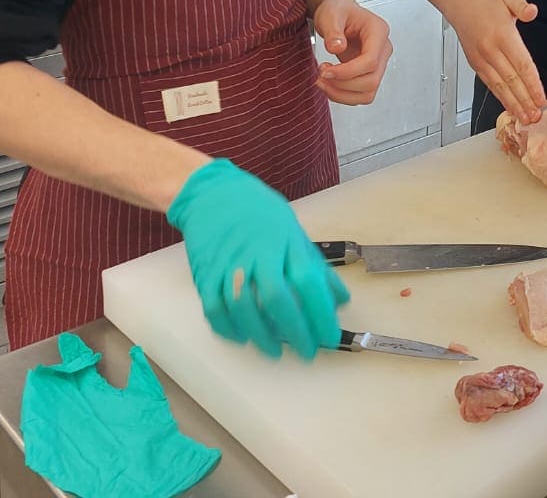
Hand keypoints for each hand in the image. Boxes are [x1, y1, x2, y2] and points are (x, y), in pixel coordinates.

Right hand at [167, 160, 347, 360]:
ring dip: (260, 335)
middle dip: (294, 330)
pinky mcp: (205, 274)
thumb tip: (340, 299)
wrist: (212, 193)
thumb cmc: (258, 212)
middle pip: (275, 298)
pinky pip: (214, 308)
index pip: (307, 280)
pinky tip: (242, 337)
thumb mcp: (294, 231)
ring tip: (275, 351)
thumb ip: (315, 267)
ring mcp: (229, 264)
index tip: (330, 336)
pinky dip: (228, 328)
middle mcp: (257, 254)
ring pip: (242, 307)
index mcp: (285, 241)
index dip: (320, 312)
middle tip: (307, 351)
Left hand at [313, 0, 391, 105]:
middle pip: (371, 80)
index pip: (370, 61)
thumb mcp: (331, 14)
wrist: (339, 12)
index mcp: (378, 31)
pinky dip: (343, 95)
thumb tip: (337, 47)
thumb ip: (333, 30)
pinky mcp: (368, 73)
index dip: (347, 72)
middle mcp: (382, 49)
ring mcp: (377, 63)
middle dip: (343, 84)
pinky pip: (361, 94)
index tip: (326, 71)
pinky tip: (330, 84)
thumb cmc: (338, 10)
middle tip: (321, 75)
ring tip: (323, 81)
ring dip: (342, 94)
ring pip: (368, 93)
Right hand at [447, 0, 545, 122]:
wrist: (460, 4)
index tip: (541, 98)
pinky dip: (500, 98)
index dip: (532, 83)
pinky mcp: (475, 65)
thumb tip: (532, 12)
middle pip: (511, 80)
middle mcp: (491, 50)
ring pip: (499, 86)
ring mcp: (481, 59)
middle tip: (537, 116)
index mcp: (503, 35)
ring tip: (525, 118)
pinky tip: (510, 107)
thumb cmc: (487, 2)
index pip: (521, 64)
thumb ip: (522, 5)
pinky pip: (490, 84)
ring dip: (513, 104)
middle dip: (525, 100)